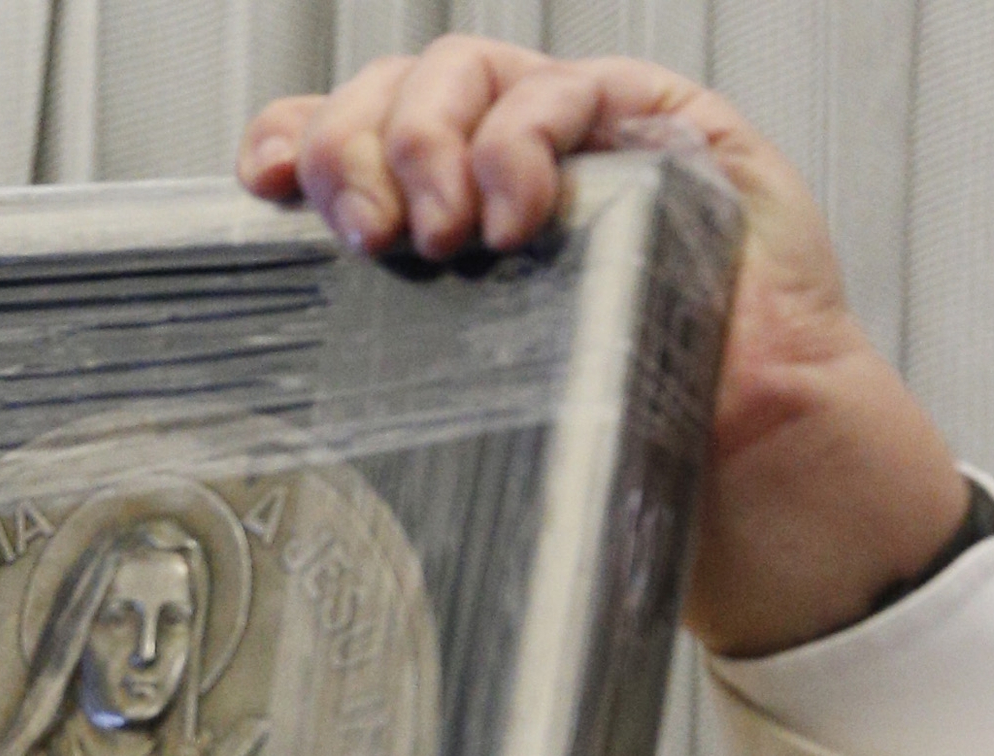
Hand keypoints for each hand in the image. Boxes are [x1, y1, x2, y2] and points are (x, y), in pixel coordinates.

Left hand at [237, 37, 969, 656]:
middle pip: (393, 88)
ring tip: (439, 236)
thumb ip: (379, 332)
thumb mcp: (454, 376)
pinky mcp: (659, 121)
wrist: (731, 448)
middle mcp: (498, 149)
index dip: (294, 135)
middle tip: (366, 233)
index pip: (343, 127)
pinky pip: (571, 88)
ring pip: (468, 70)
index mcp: (437, 197)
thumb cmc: (597, 416)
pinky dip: (525, 142)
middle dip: (355, 148)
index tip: (262, 183)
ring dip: (430, 139)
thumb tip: (269, 340)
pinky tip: (517, 213)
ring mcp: (577, 127)